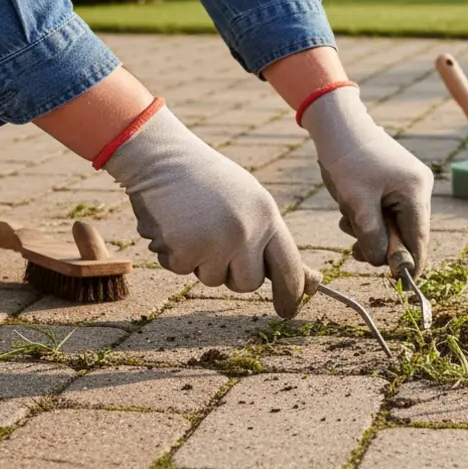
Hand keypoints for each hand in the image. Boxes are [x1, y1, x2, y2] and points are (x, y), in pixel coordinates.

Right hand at [103, 106, 316, 317]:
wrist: (162, 158)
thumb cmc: (207, 181)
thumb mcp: (247, 200)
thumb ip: (267, 237)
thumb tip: (305, 280)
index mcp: (267, 216)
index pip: (288, 265)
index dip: (291, 292)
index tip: (288, 310)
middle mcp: (247, 231)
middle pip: (248, 284)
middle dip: (232, 275)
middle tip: (215, 245)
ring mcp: (216, 242)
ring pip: (213, 279)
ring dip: (200, 261)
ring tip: (193, 224)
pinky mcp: (185, 250)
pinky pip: (183, 270)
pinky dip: (175, 254)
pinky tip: (174, 225)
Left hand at [301, 86, 432, 271]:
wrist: (338, 124)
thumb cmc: (347, 160)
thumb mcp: (356, 204)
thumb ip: (373, 236)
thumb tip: (383, 262)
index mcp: (416, 191)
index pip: (419, 239)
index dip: (408, 263)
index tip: (400, 283)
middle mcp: (419, 187)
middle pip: (407, 233)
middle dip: (381, 243)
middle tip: (355, 249)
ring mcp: (409, 183)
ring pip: (395, 223)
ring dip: (371, 230)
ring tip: (347, 219)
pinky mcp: (397, 181)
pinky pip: (388, 210)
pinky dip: (370, 217)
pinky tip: (351, 209)